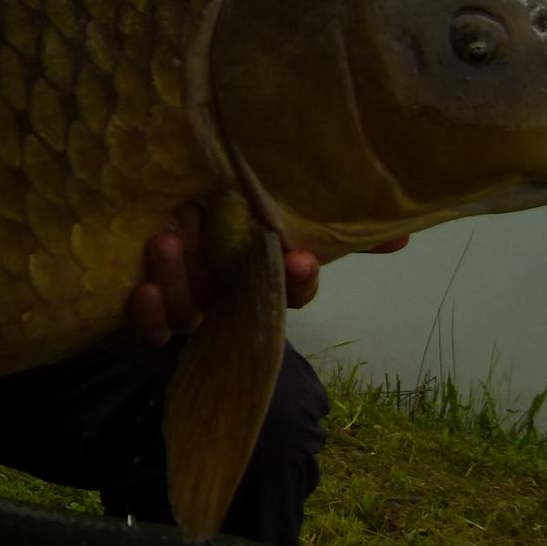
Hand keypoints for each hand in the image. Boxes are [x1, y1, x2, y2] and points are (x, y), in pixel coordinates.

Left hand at [127, 204, 409, 344]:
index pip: (291, 293)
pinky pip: (153, 329)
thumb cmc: (232, 224)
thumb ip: (335, 228)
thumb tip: (404, 237)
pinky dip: (150, 315)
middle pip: (232, 297)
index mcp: (263, 282)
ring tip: (167, 238)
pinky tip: (142, 289)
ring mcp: (191, 311)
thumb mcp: (278, 215)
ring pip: (190, 309)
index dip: (297, 279)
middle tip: (201, 218)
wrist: (165, 223)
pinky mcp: (154, 318)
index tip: (299, 256)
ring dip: (179, 278)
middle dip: (221, 267)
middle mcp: (230, 301)